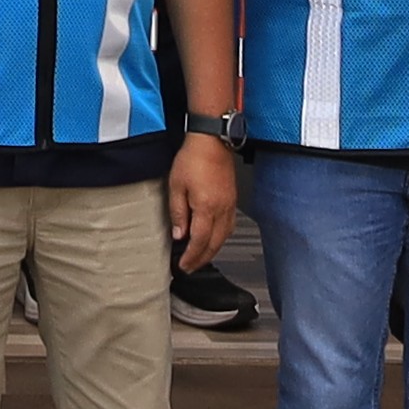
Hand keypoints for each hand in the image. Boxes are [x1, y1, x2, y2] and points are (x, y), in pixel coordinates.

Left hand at [166, 127, 240, 271]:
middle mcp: (221, 210)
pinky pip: (229, 227)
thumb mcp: (176, 185)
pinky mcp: (233, 200)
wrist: (212, 141)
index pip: (199, 241)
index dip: (191, 257)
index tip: (184, 265)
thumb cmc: (193, 158)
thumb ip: (177, 212)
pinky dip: (220, 238)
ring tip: (201, 257)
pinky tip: (214, 239)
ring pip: (224, 238)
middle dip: (202, 259)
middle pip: (214, 244)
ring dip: (212, 251)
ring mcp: (229, 206)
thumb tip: (179, 234)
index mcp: (206, 208)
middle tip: (191, 267)